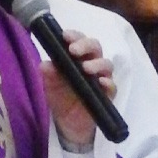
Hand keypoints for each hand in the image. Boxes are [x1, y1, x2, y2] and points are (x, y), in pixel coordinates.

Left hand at [41, 30, 114, 148]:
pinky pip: (112, 86)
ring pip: (106, 64)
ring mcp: (101, 78)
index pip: (79, 40)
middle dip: (86, 45)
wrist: (67, 121)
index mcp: (77, 57)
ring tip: (86, 68)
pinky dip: (108, 83)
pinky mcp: (107, 94)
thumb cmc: (60, 96)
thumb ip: (48, 74)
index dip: (74, 35)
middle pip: (95, 47)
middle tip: (74, 50)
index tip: (65, 36)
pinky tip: (101, 82)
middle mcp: (92, 63)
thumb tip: (45, 65)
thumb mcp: (50, 85)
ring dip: (97, 64)